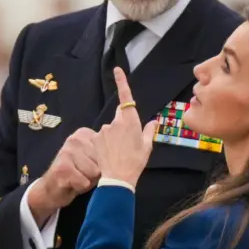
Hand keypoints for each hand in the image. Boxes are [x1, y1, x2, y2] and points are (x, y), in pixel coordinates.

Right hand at [30, 128, 100, 223]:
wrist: (52, 190)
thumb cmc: (78, 175)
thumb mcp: (94, 161)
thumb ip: (106, 154)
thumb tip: (123, 157)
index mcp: (86, 134)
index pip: (109, 149)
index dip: (105, 164)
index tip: (95, 166)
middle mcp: (76, 139)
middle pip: (102, 161)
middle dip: (98, 172)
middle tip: (85, 174)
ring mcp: (67, 151)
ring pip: (94, 172)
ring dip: (89, 181)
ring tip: (80, 179)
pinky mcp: (62, 166)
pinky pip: (83, 181)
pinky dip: (80, 187)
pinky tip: (72, 184)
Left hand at [94, 68, 156, 186]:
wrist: (118, 178)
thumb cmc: (136, 161)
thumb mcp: (147, 146)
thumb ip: (149, 131)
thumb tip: (153, 122)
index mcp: (130, 121)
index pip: (125, 97)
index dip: (121, 82)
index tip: (117, 70)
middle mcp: (115, 122)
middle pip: (120, 116)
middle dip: (124, 123)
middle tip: (129, 141)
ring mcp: (104, 130)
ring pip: (111, 128)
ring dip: (115, 135)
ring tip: (120, 151)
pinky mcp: (96, 138)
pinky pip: (103, 137)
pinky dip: (106, 142)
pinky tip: (110, 154)